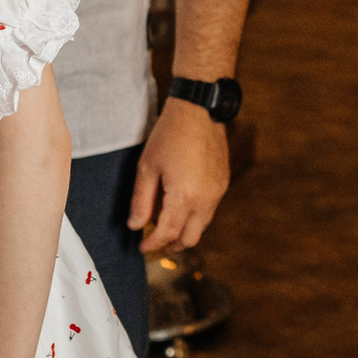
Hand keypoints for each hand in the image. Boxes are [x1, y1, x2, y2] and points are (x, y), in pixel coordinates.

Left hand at [129, 97, 229, 251]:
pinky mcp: (222, 183)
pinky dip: (195, 217)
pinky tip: (181, 209)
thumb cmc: (169, 135)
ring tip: (167, 228)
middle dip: (172, 246)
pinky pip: (209, 210)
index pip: (167, 233)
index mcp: (184, 197)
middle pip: (190, 238)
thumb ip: (141, 201)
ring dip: (185, 232)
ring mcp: (217, 192)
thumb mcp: (147, 167)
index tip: (142, 248)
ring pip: (202, 226)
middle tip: (155, 244)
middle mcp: (205, 199)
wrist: (199, 110)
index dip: (153, 244)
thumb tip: (136, 225)